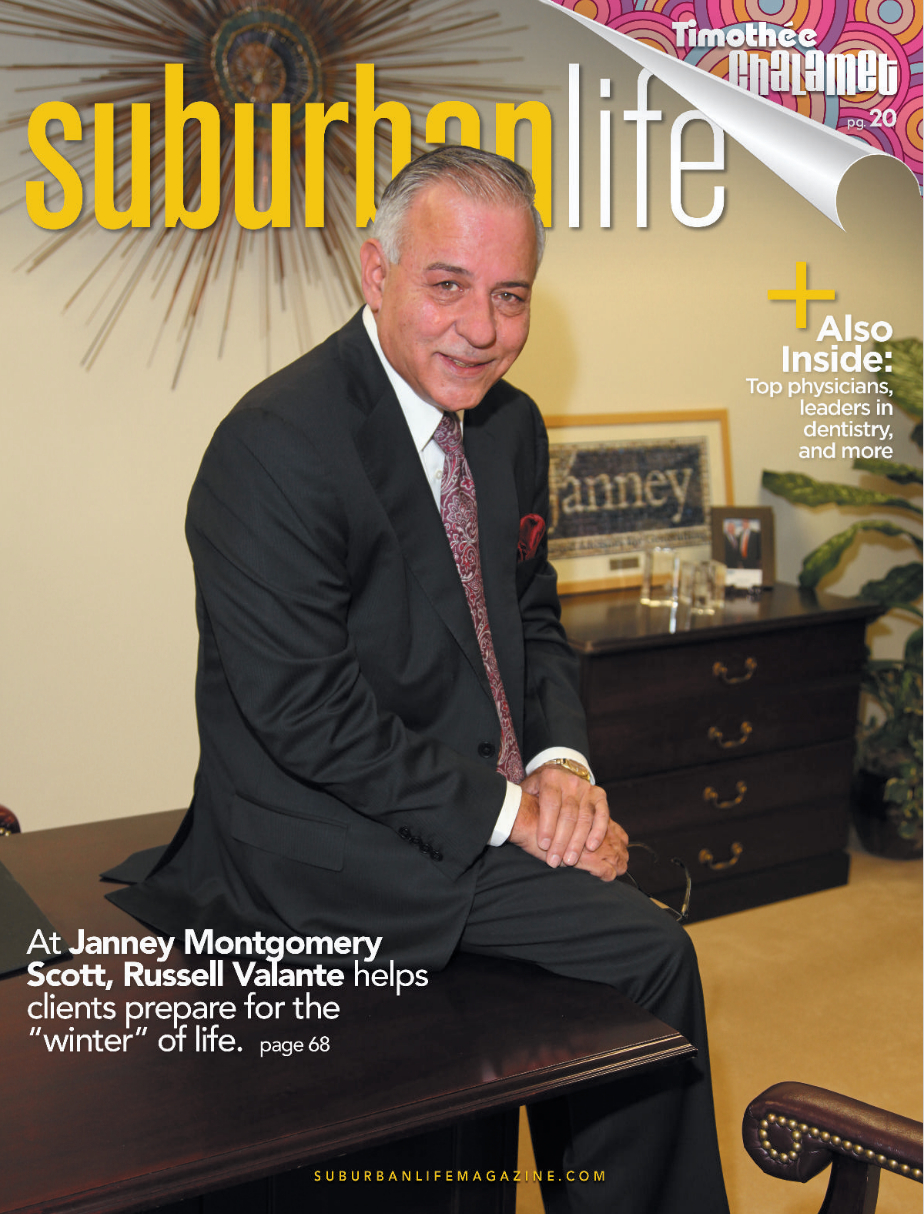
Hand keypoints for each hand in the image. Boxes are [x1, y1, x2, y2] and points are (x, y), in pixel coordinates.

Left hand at [509, 764, 627, 876]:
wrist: (560, 773)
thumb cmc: (540, 788)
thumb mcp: (528, 789)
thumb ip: (523, 801)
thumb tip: (511, 819)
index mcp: (550, 778)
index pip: (550, 804)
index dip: (546, 825)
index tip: (542, 845)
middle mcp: (571, 781)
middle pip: (568, 814)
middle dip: (561, 840)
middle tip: (555, 860)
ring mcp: (586, 788)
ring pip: (585, 817)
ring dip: (578, 841)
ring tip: (570, 860)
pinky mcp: (599, 795)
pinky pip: (602, 815)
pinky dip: (598, 831)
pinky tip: (591, 847)